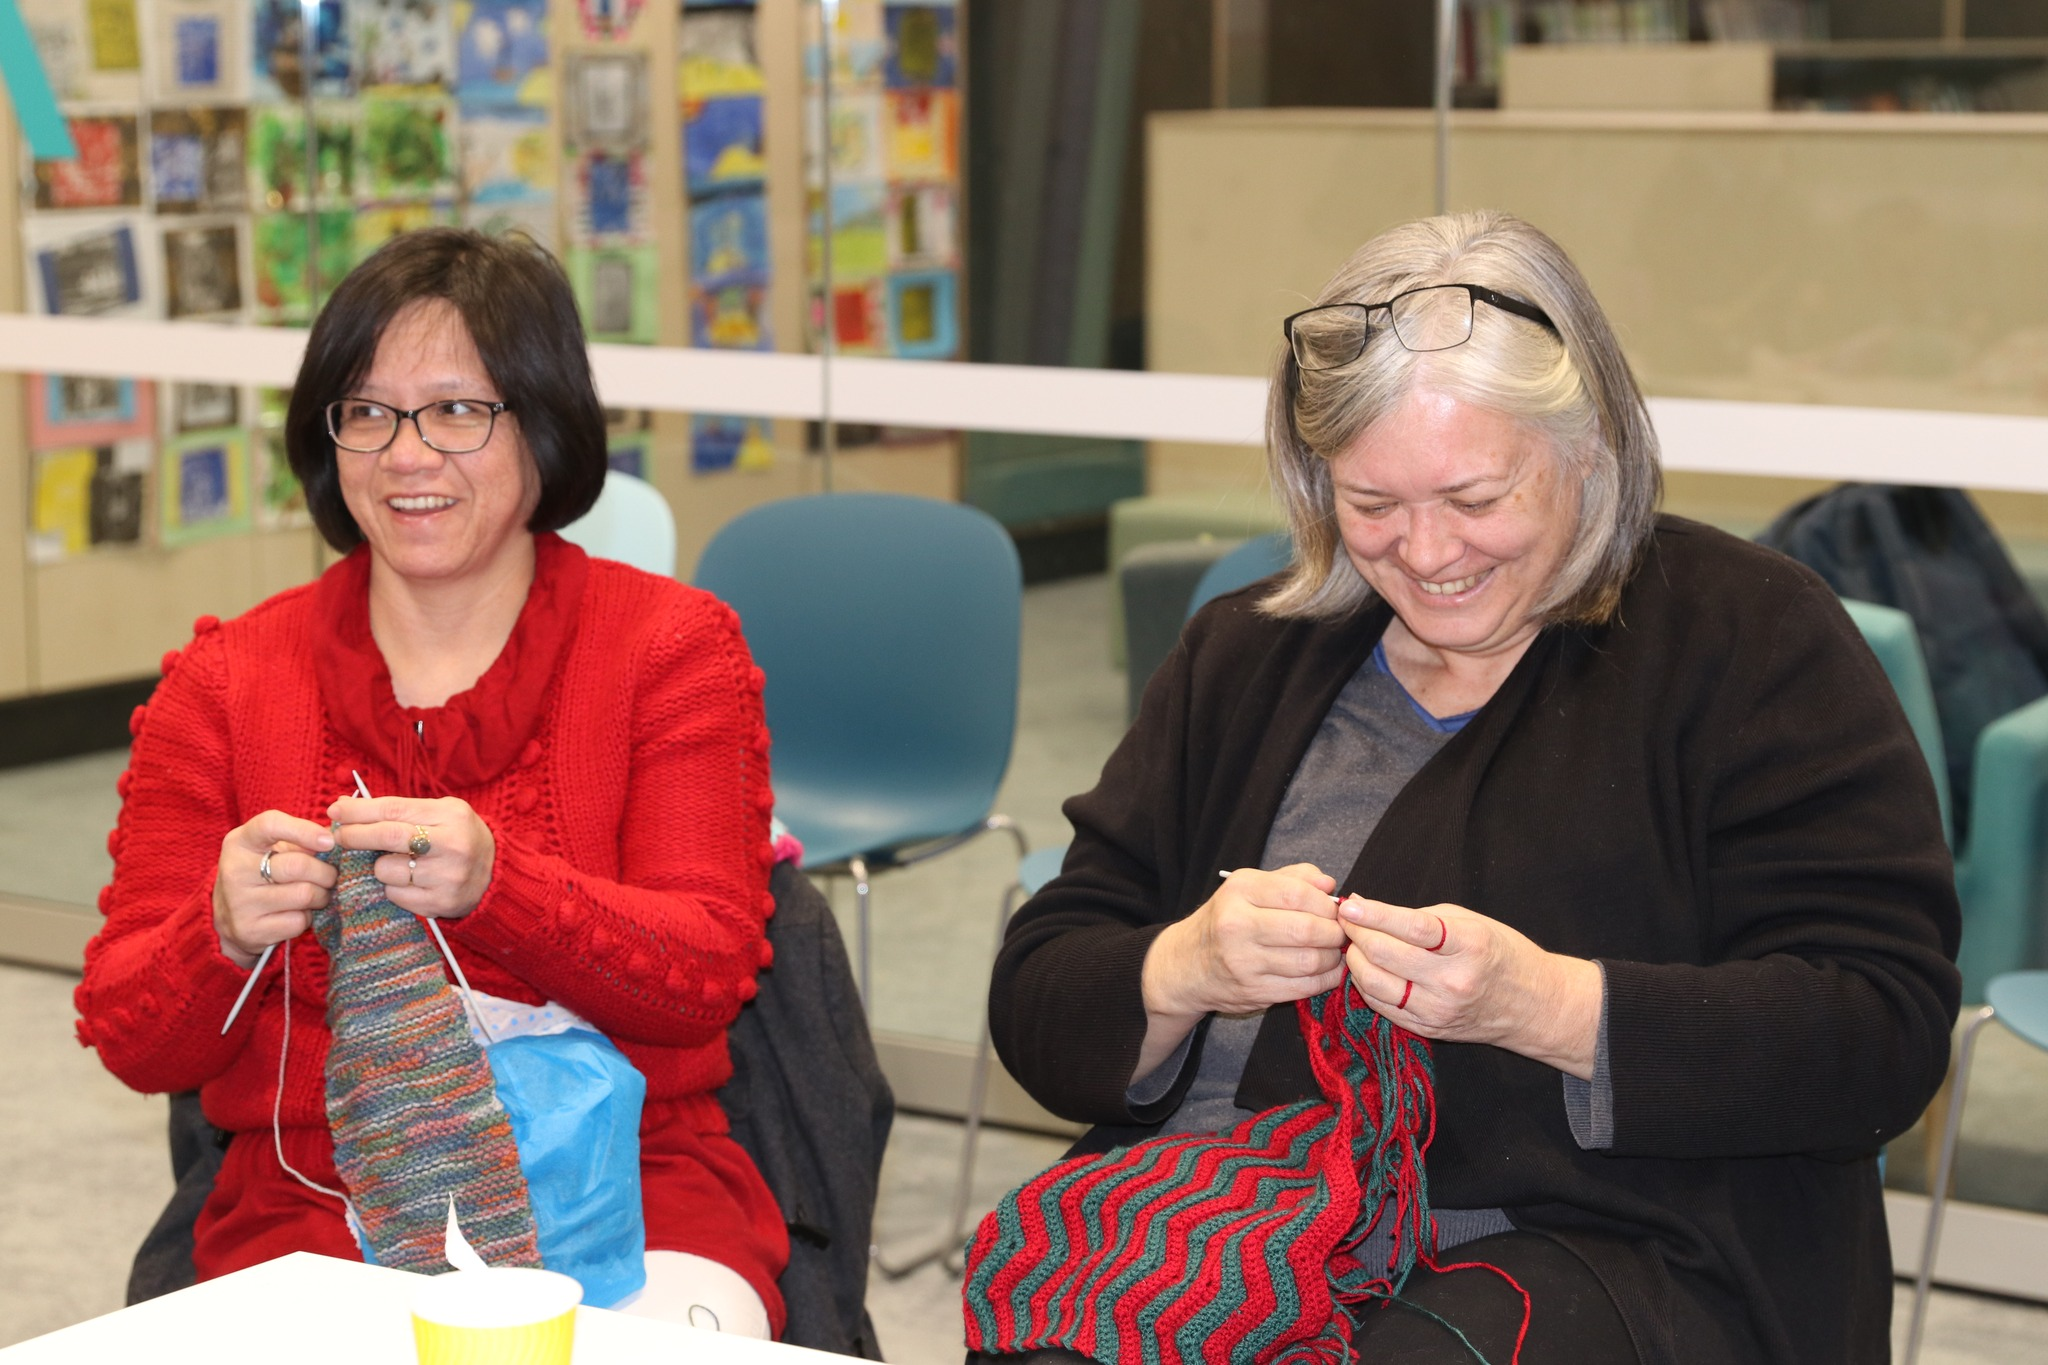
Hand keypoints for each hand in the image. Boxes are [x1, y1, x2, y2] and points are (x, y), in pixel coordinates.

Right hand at [213, 811, 336, 968]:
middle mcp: (234, 870)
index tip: (329, 841)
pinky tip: (298, 913)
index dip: (304, 831)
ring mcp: (239, 902)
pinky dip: (307, 918)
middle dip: (326, 872)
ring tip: (317, 893)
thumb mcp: (273, 848)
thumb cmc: (263, 873)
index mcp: (240, 842)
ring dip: (321, 895)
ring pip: (304, 894)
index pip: (270, 825)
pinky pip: (298, 921)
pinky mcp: (250, 930)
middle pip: (298, 865)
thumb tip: (342, 828)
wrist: (229, 919)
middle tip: (330, 876)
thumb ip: (303, 836)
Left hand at [326, 796, 495, 921]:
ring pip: (386, 870)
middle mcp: (452, 845)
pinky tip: (410, 882)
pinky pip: (395, 895)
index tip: (335, 810)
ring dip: (379, 867)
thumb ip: (399, 810)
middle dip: (354, 835)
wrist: (496, 877)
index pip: (394, 809)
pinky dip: (393, 888)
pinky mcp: (440, 903)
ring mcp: (447, 876)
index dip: (359, 810)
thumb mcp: (440, 814)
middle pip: (388, 836)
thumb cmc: (458, 838)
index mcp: (451, 816)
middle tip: (338, 836)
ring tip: (398, 864)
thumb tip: (345, 806)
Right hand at [1145, 865, 1348, 1020]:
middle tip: (1340, 933)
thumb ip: (1292, 879)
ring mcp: (1243, 962)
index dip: (1327, 903)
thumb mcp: (1249, 888)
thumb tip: (1330, 885)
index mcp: (1239, 891)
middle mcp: (1237, 925)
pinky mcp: (1253, 991)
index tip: (1335, 910)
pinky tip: (1326, 972)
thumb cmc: (1225, 921)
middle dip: (1335, 932)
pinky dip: (1325, 980)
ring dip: (1333, 958)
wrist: (1185, 966)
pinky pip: (1303, 987)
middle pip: (1307, 929)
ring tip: (1333, 952)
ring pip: (1309, 960)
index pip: (1298, 893)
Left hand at [1338, 897, 1601, 1078]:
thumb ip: (1419, 917)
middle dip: (1356, 934)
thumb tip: (1366, 908)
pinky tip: (1366, 968)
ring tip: (1354, 944)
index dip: (1373, 914)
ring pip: (1375, 984)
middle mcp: (1453, 980)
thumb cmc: (1498, 953)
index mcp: (1468, 945)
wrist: (1532, 1005)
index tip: (1349, 904)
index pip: (1410, 927)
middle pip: (1384, 955)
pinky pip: (1382, 1006)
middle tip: (1347, 921)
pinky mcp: (1428, 1028)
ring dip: (1355, 960)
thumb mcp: (1469, 922)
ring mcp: (1439, 1008)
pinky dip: (1366, 984)